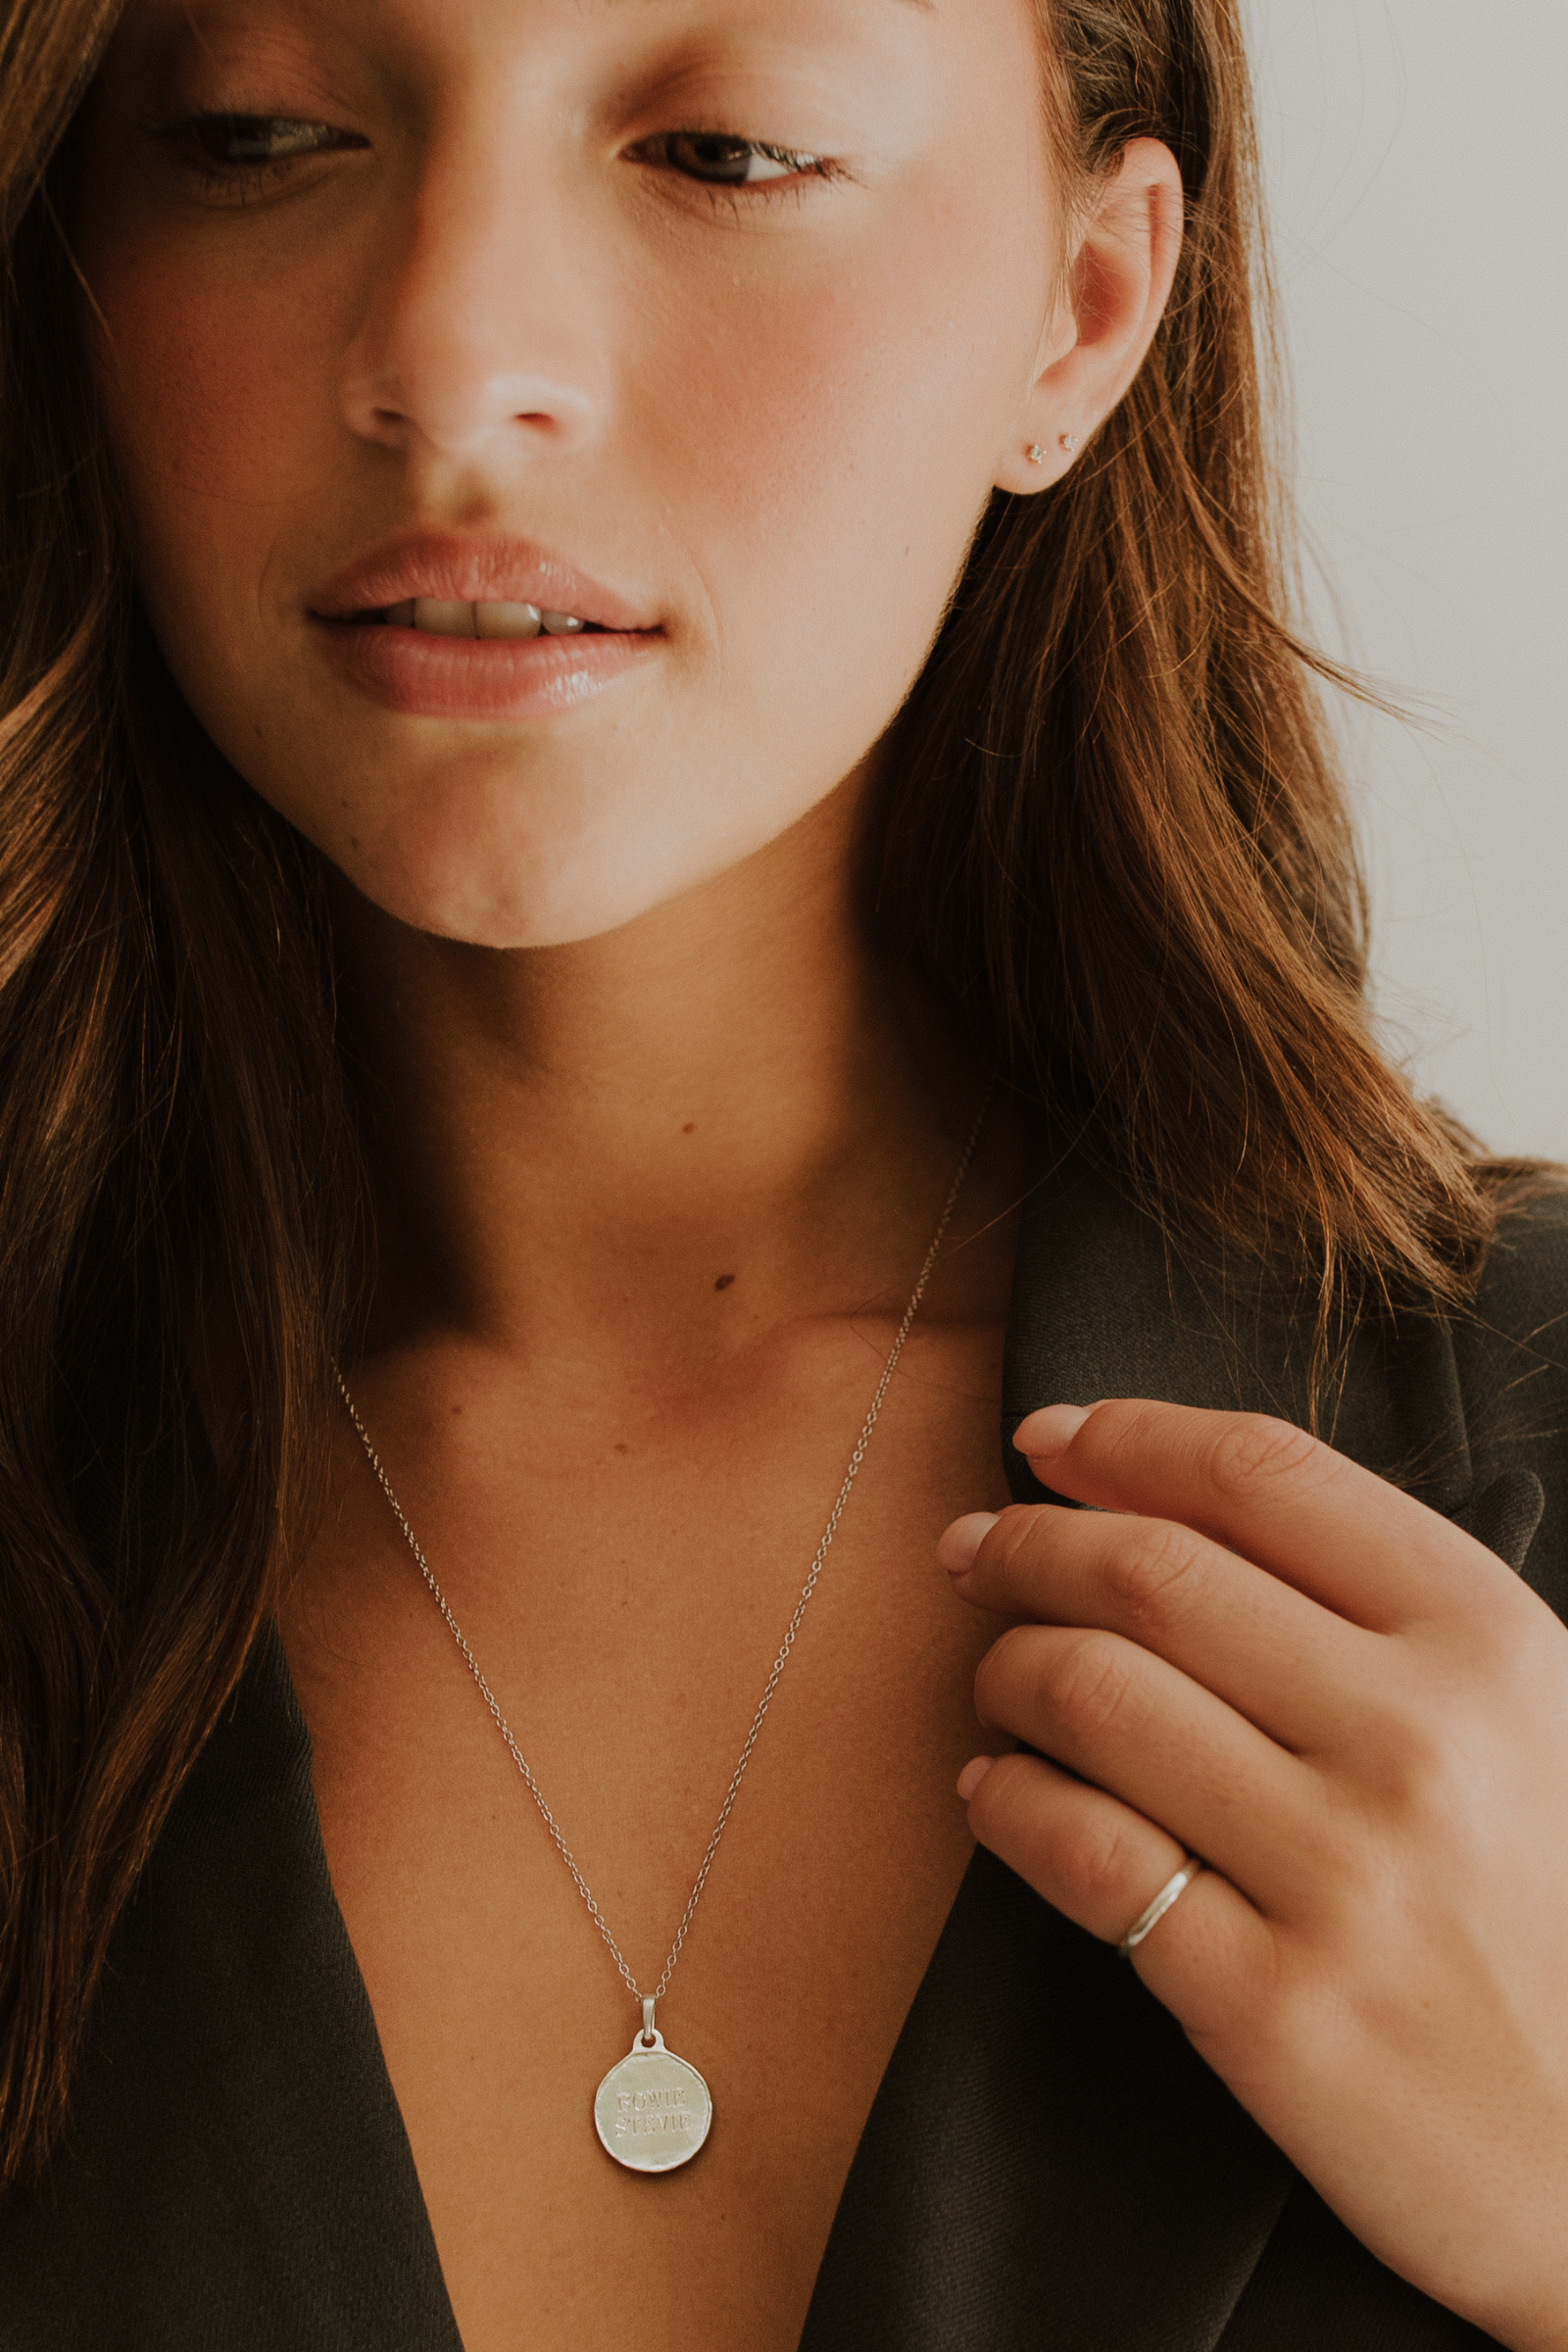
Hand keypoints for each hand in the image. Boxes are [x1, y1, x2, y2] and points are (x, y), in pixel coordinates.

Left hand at [940, 1400, 1567, 2350]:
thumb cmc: (1556, 1914)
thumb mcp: (1536, 1723)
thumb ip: (1390, 1610)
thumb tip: (1175, 1502)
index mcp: (1486, 1644)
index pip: (1261, 1476)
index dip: (1126, 1439)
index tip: (1046, 1441)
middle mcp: (1415, 1739)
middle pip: (1148, 1571)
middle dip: (1027, 1542)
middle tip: (973, 1550)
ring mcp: (1341, 1874)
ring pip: (1089, 1695)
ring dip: (1003, 1665)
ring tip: (994, 1675)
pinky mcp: (1269, 2005)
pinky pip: (1081, 1855)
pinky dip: (1005, 1803)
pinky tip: (993, 1793)